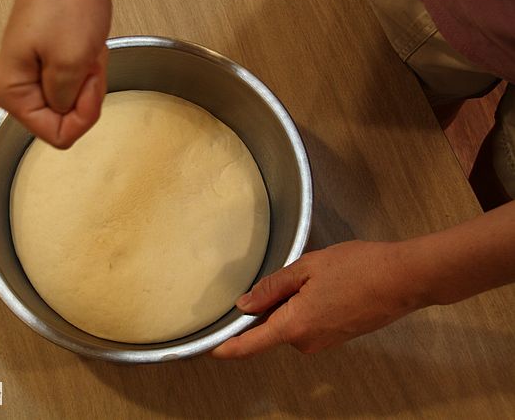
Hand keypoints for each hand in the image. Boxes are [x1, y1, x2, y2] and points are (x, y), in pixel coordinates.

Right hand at [0, 0, 113, 148]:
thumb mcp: (71, 64)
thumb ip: (67, 105)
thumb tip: (65, 119)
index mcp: (10, 91)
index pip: (56, 135)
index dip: (82, 115)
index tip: (86, 81)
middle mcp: (16, 84)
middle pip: (65, 120)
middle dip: (86, 94)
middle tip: (85, 60)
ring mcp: (33, 71)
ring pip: (74, 101)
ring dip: (90, 78)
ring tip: (84, 47)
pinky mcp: (49, 58)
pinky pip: (78, 81)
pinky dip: (90, 65)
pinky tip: (86, 43)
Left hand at [212, 240, 422, 357]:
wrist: (404, 278)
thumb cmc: (360, 268)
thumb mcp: (306, 268)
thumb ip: (271, 288)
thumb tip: (245, 305)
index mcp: (295, 326)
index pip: (250, 344)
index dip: (228, 347)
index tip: (210, 349)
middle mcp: (308, 341)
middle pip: (271, 328)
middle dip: (268, 305)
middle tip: (287, 275)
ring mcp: (324, 341)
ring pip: (291, 323)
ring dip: (291, 302)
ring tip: (315, 276)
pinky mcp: (337, 336)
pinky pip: (308, 323)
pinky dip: (306, 306)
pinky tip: (325, 286)